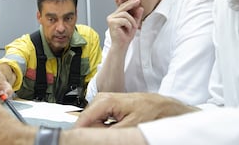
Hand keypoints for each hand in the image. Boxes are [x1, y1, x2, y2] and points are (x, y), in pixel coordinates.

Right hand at [75, 92, 196, 127]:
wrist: (159, 106)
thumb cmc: (149, 111)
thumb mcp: (130, 126)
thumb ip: (110, 132)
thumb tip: (95, 137)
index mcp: (105, 101)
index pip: (83, 118)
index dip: (80, 132)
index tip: (79, 140)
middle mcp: (101, 98)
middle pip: (87, 121)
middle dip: (95, 131)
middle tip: (113, 132)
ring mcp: (102, 101)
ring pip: (92, 121)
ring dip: (100, 129)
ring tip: (118, 127)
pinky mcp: (105, 105)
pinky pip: (98, 120)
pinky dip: (104, 126)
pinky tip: (116, 126)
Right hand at [107, 0, 143, 51]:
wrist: (121, 46)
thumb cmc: (125, 36)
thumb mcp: (134, 24)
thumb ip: (136, 16)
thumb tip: (140, 8)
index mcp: (115, 16)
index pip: (123, 7)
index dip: (130, 3)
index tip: (137, 0)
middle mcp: (111, 16)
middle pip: (123, 7)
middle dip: (131, 5)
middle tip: (138, 1)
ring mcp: (111, 19)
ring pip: (124, 14)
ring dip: (132, 21)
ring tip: (133, 27)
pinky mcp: (112, 23)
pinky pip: (124, 20)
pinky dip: (129, 25)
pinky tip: (128, 30)